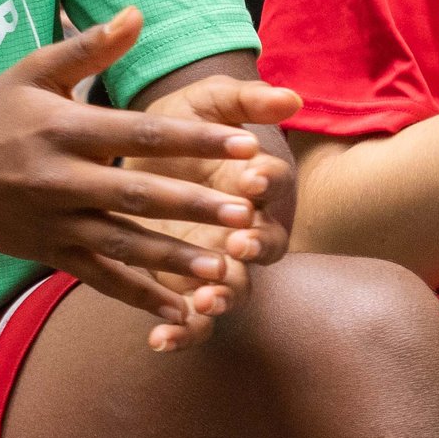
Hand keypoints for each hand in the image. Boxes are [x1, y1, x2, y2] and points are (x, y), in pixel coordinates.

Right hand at [0, 10, 274, 344]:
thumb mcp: (34, 69)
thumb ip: (90, 47)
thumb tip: (138, 13)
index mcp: (67, 130)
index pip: (140, 135)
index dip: (193, 141)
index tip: (243, 144)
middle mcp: (62, 180)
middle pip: (137, 195)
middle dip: (193, 207)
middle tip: (246, 214)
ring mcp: (54, 222)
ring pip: (122, 245)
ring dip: (173, 260)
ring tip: (224, 269)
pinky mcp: (47, 253)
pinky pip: (99, 279)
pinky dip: (139, 298)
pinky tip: (182, 313)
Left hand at [119, 73, 301, 351]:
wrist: (147, 150)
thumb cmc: (187, 121)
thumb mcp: (212, 100)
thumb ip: (248, 99)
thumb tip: (291, 98)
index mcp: (257, 179)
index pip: (274, 181)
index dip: (267, 181)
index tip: (252, 177)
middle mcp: (247, 224)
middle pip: (268, 243)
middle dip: (257, 246)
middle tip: (239, 243)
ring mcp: (218, 258)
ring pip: (237, 286)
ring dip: (225, 294)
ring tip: (206, 300)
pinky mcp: (185, 283)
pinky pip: (193, 318)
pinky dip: (183, 331)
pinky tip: (159, 339)